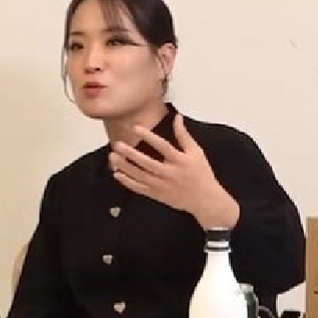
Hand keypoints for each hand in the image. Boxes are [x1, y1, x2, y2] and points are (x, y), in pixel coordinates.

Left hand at [108, 114, 238, 227]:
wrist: (205, 200)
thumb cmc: (201, 173)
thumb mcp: (196, 152)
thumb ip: (184, 135)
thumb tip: (177, 117)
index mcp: (180, 161)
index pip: (162, 147)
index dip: (149, 137)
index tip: (136, 128)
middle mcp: (169, 174)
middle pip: (147, 163)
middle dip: (131, 154)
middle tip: (118, 144)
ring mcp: (162, 186)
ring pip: (140, 176)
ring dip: (125, 167)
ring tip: (113, 157)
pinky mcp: (157, 195)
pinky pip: (139, 189)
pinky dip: (127, 182)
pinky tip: (117, 174)